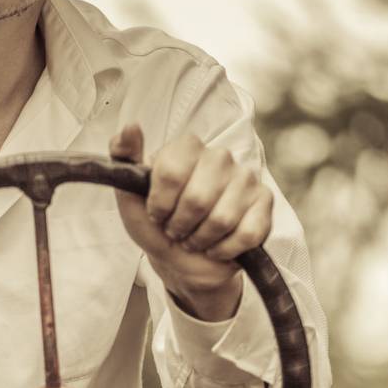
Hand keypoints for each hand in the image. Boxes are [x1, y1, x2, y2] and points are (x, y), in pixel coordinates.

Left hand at [110, 123, 273, 321]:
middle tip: (176, 230)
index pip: (171, 172)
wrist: (182, 262)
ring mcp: (245, 177)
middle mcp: (219, 156)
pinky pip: (246, 234)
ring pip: (221, 219)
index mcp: (187, 148)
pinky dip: (224, 250)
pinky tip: (216, 247)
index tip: (156, 214)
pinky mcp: (264, 203)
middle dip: (180, 226)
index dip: (159, 204)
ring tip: (194, 239)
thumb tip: (131, 126)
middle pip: (197, 199)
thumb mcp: (130, 196)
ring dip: (200, 240)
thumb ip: (123, 159)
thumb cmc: (156, 225)